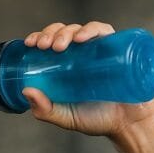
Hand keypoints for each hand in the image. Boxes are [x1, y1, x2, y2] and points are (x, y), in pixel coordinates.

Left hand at [22, 22, 153, 136]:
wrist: (128, 124)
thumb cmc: (96, 120)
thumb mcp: (65, 117)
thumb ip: (45, 110)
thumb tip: (26, 90)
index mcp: (66, 65)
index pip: (49, 42)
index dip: (39, 37)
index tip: (30, 44)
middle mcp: (82, 54)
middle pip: (62, 32)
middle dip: (50, 34)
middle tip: (43, 46)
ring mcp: (99, 49)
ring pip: (79, 29)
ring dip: (66, 32)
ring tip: (59, 45)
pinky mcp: (116, 47)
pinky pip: (103, 31)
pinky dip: (91, 30)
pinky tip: (81, 38)